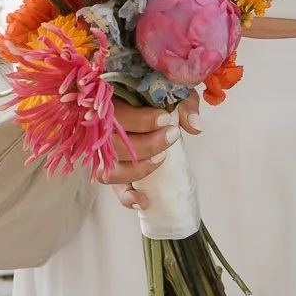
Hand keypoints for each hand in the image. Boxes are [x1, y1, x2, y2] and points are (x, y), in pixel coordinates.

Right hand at [98, 91, 201, 210]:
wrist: (159, 114)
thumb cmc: (162, 100)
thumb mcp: (175, 94)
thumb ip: (185, 104)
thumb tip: (194, 126)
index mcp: (111, 106)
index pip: (117, 115)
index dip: (140, 120)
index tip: (165, 118)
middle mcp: (101, 133)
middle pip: (113, 145)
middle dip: (146, 144)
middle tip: (172, 135)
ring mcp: (105, 156)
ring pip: (109, 170)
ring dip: (137, 169)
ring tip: (161, 159)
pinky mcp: (115, 172)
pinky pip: (115, 189)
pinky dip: (128, 198)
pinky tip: (145, 201)